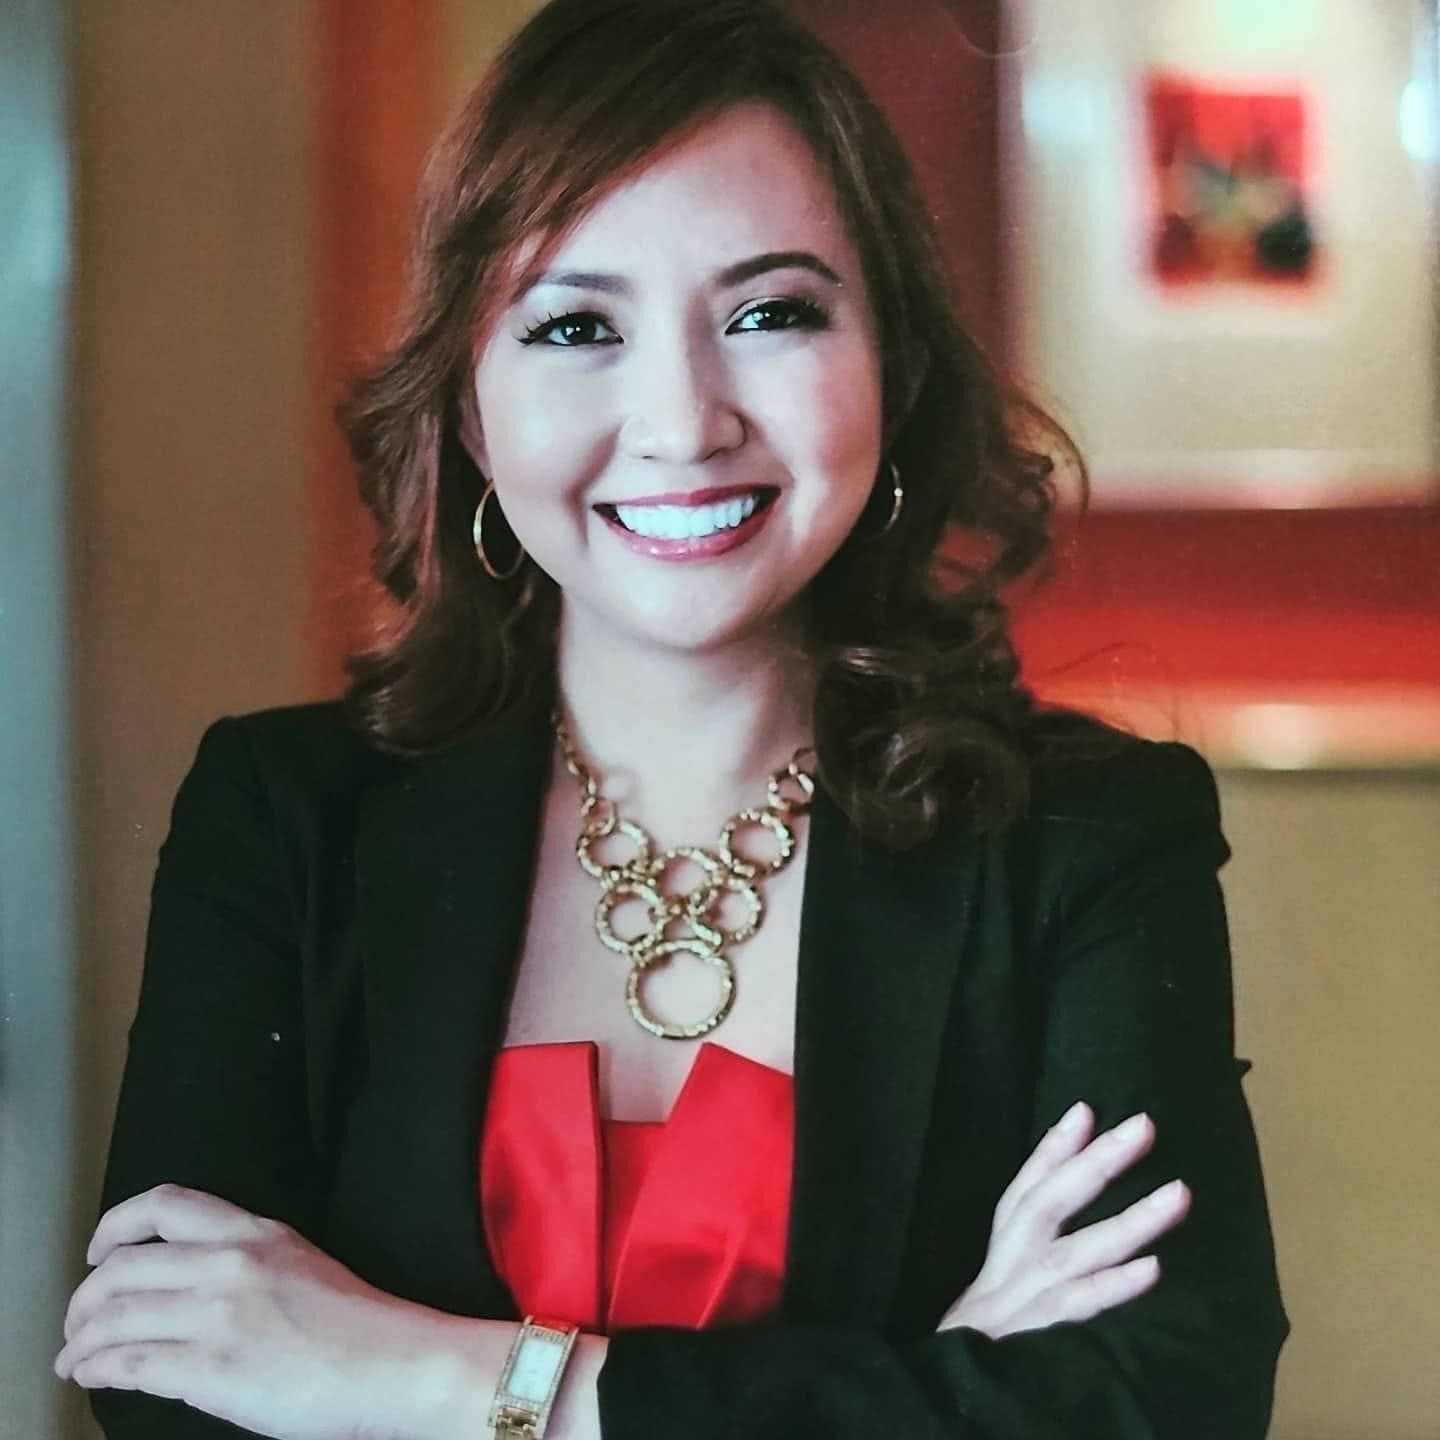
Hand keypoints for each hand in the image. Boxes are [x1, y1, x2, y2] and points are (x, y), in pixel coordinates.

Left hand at [55, 1184, 487, 1439]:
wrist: (390, 1364)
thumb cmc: (356, 1324)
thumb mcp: (299, 1262)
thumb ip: (245, 1261)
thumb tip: (187, 1285)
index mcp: (256, 1231)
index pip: (166, 1204)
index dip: (116, 1225)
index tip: (100, 1248)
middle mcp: (230, 1263)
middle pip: (122, 1267)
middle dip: (84, 1298)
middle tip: (77, 1319)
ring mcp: (218, 1315)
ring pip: (114, 1316)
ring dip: (80, 1339)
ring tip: (73, 1356)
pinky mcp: (212, 1368)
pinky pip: (129, 1363)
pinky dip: (96, 1368)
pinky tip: (91, 1374)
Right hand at [936, 1102, 1189, 1339]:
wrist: (956, 1381)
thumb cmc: (998, 1317)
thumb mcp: (1007, 1264)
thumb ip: (1037, 1216)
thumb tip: (1076, 1161)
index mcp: (1004, 1242)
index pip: (1026, 1185)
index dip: (1053, 1146)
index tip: (1086, 1108)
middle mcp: (1012, 1262)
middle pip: (1051, 1203)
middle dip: (1098, 1162)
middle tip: (1144, 1126)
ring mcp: (1026, 1298)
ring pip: (1077, 1251)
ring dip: (1129, 1221)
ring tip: (1178, 1193)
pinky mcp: (1040, 1336)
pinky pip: (1080, 1308)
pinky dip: (1114, 1286)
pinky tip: (1152, 1269)